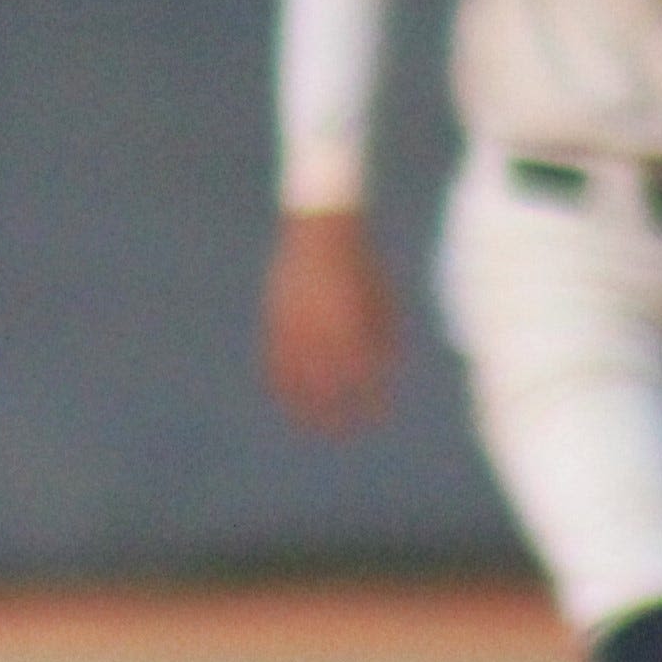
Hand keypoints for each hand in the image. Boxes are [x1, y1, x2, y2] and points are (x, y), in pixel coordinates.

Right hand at [261, 206, 399, 434]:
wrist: (322, 227)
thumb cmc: (362, 264)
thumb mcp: (384, 299)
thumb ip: (387, 337)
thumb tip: (388, 372)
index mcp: (354, 325)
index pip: (363, 378)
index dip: (369, 403)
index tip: (374, 420)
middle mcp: (322, 328)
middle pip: (328, 385)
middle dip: (334, 414)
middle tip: (340, 434)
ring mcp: (295, 322)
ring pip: (294, 376)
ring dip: (300, 404)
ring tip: (306, 425)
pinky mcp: (276, 315)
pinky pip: (273, 356)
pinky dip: (277, 379)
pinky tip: (281, 394)